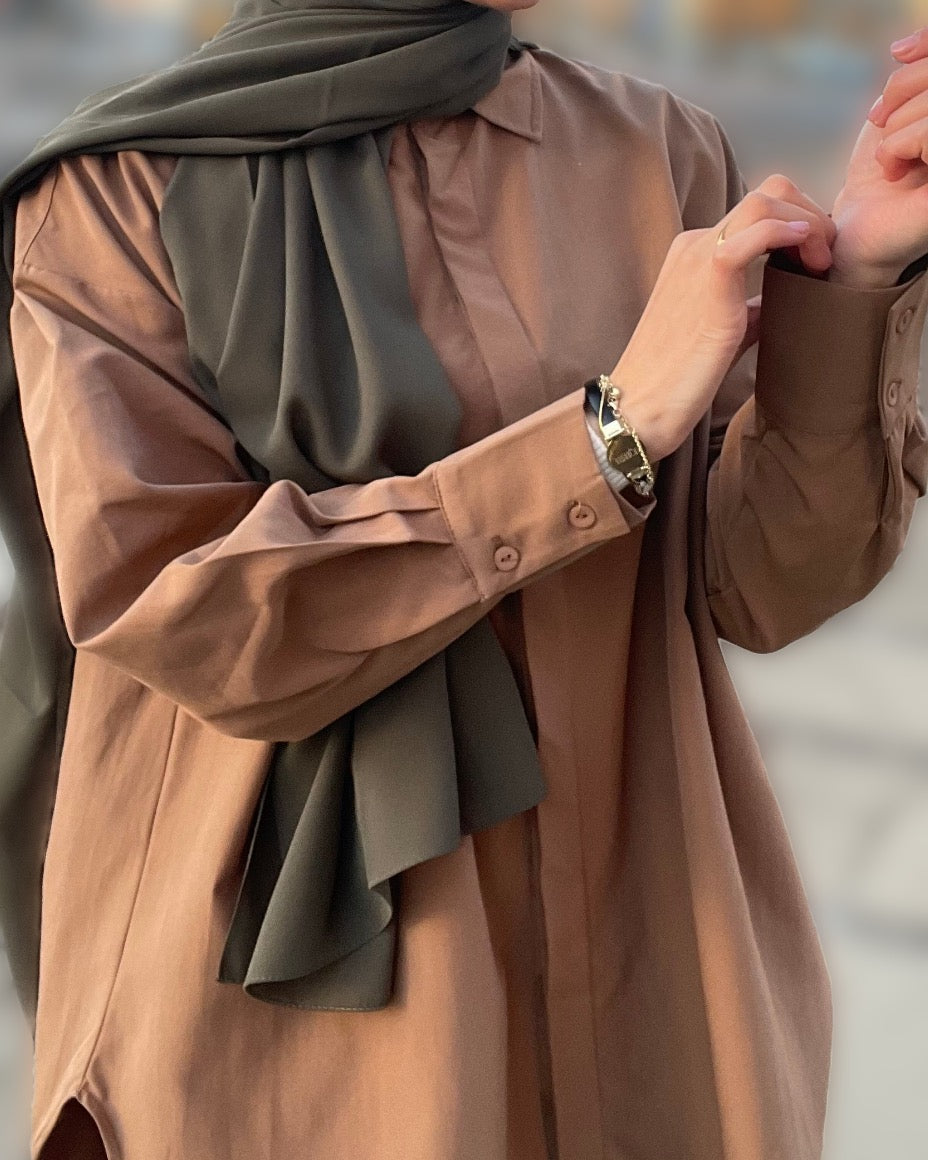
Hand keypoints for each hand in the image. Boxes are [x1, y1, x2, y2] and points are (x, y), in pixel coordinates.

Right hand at [609, 175, 834, 462]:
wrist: (641, 402)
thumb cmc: (678, 377)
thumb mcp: (723, 330)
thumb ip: (751, 307)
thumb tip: (784, 299)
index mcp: (695, 253)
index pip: (758, 210)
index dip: (799, 224)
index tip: (817, 260)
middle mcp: (695, 244)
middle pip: (768, 193)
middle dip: (810, 214)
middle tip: (826, 258)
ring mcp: (698, 255)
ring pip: (766, 201)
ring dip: (807, 224)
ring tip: (820, 263)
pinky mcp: (709, 275)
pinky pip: (756, 231)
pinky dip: (790, 232)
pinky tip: (808, 256)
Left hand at [830, 27, 927, 288]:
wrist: (857, 233)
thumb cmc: (878, 174)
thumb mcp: (896, 112)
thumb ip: (913, 77)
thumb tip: (903, 49)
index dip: (927, 46)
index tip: (899, 53)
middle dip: (904, 88)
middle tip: (882, 121)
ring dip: (897, 126)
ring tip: (891, 157)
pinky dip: (899, 145)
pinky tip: (895, 170)